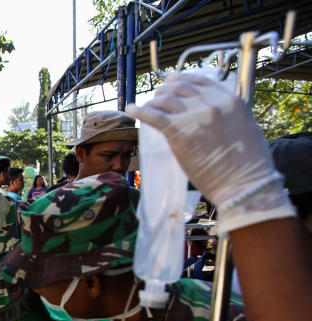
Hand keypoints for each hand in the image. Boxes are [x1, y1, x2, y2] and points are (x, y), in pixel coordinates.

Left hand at [126, 72, 294, 235]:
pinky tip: (130, 109)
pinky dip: (139, 111)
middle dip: (166, 89)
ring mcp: (195, 117)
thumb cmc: (248, 165)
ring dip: (154, 100)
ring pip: (166, 99)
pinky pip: (154, 116)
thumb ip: (228, 116)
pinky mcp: (179, 133)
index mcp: (231, 101)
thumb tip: (215, 117)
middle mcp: (213, 103)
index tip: (173, 79)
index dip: (184, 79)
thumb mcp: (245, 128)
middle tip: (158, 95)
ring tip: (148, 105)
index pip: (202, 81)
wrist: (244, 184)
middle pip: (182, 88)